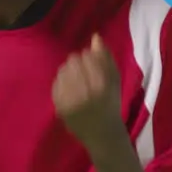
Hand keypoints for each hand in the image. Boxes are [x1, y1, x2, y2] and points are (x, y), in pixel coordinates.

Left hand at [52, 34, 123, 149]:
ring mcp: (70, 100)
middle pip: (72, 61)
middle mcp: (85, 92)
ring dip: (70, 72)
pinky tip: (70, 89)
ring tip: (78, 81)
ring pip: (63, 70)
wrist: (102, 135)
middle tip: (84, 73)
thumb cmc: (111, 105)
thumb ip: (106, 58)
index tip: (92, 65)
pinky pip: (56, 83)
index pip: (86, 56)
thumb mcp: (115, 81)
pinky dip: (63, 82)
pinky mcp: (59, 106)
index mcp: (102, 85)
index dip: (88, 58)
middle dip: (78, 64)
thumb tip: (95, 36)